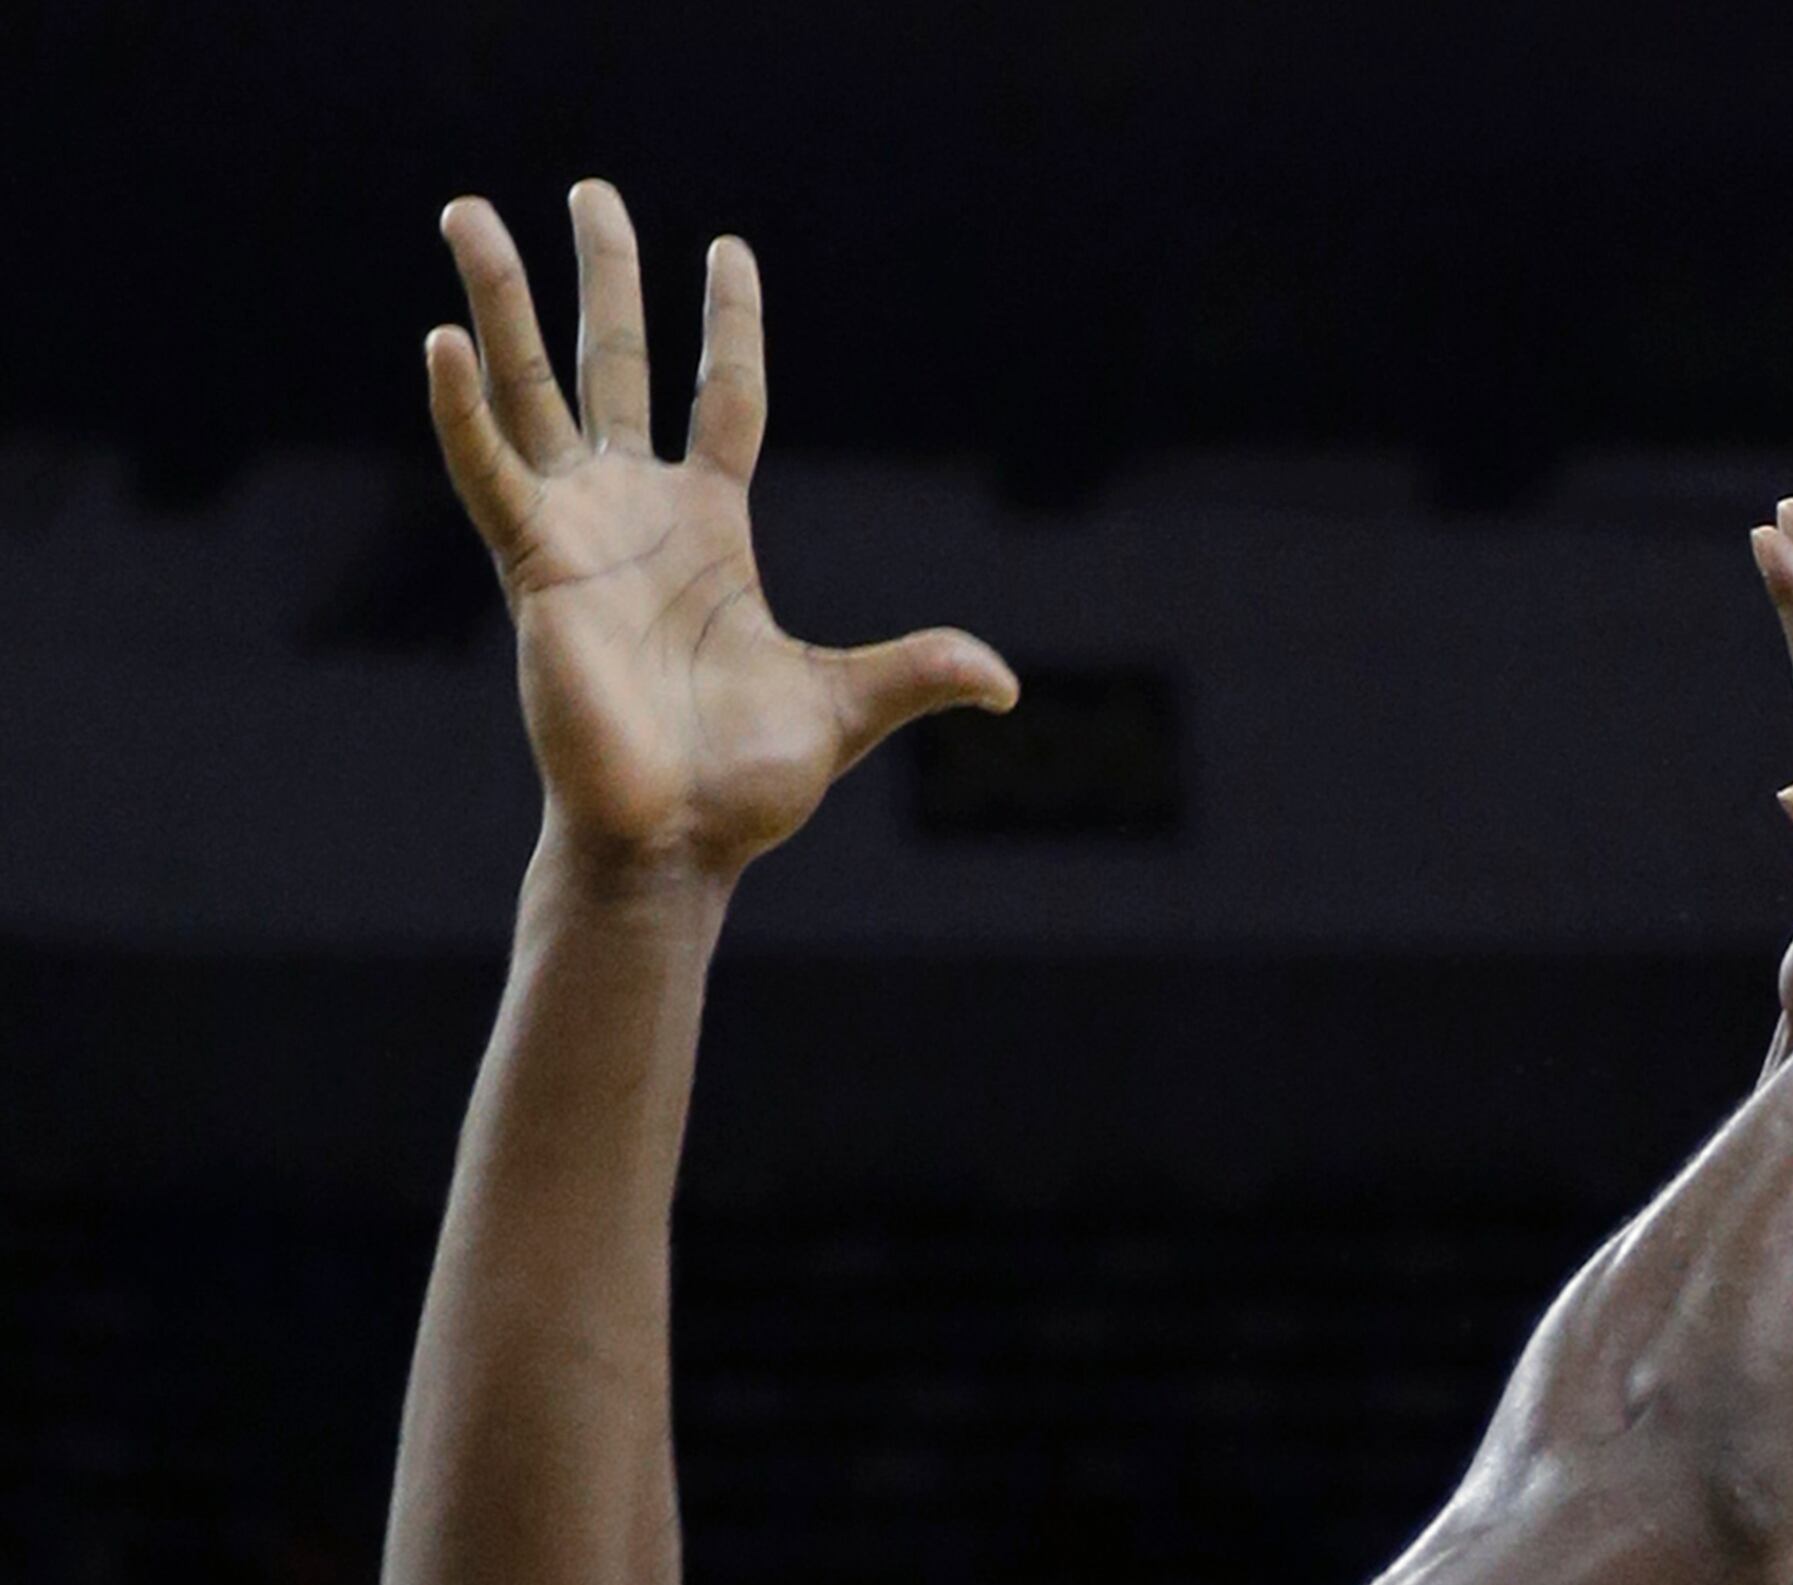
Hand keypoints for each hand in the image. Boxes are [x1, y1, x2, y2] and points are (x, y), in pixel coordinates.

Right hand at [427, 184, 1012, 891]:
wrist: (672, 842)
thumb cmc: (743, 786)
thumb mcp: (844, 710)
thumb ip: (915, 673)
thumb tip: (1005, 683)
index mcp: (712, 530)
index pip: (727, 398)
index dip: (730, 326)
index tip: (728, 248)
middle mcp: (638, 510)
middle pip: (616, 362)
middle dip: (602, 277)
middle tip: (589, 190)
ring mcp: (579, 531)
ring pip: (533, 390)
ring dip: (501, 304)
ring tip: (468, 211)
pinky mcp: (534, 567)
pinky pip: (489, 472)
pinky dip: (461, 410)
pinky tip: (441, 340)